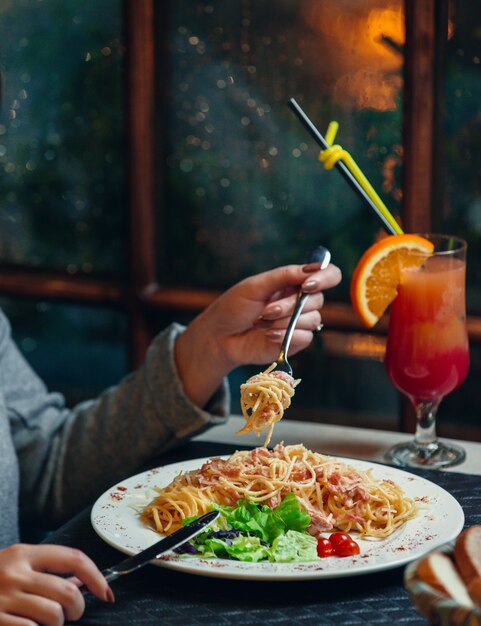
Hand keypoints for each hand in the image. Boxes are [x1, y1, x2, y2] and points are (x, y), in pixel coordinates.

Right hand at [0, 544, 113, 625]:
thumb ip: (46, 571)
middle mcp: (15, 573)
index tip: (106, 593)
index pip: (73, 558)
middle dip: (77, 609)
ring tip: (44, 623)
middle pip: (68, 593)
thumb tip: (83, 582)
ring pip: (53, 617)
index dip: (96, 577)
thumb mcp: (15, 566)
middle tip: (71, 615)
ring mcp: (3, 598)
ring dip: (56, 625)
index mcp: (24, 554)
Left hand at [175, 261, 340, 405]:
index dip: (325, 278)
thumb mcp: (255, 286)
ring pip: (313, 320)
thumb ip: (284, 276)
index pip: (328, 274)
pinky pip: (306, 337)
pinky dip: (286, 336)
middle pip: (318, 300)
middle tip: (266, 310)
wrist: (220, 337)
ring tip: (262, 322)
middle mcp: (300, 301)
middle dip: (291, 306)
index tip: (307, 285)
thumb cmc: (234, 307)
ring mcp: (299, 322)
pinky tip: (268, 335)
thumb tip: (313, 268)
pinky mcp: (296, 342)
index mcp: (293, 282)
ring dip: (286, 321)